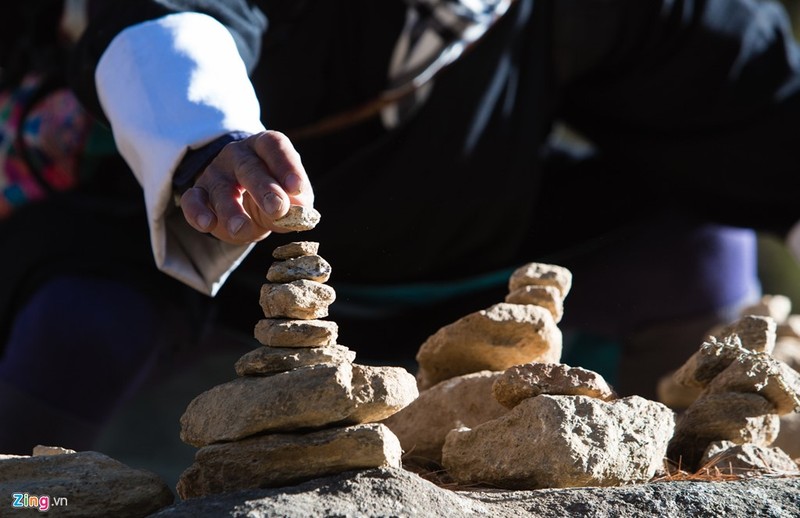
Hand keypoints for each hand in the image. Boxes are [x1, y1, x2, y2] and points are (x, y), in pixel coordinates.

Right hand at [178, 131, 313, 243]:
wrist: (248, 206)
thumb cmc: (276, 195)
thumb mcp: (293, 198)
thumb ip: (296, 204)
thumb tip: (294, 213)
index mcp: (265, 147)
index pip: (274, 146)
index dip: (286, 165)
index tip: (297, 187)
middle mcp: (238, 154)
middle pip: (249, 167)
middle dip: (264, 188)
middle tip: (277, 208)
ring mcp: (216, 172)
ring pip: (221, 188)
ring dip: (231, 209)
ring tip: (240, 228)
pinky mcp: (198, 192)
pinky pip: (192, 200)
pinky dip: (197, 212)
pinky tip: (207, 224)